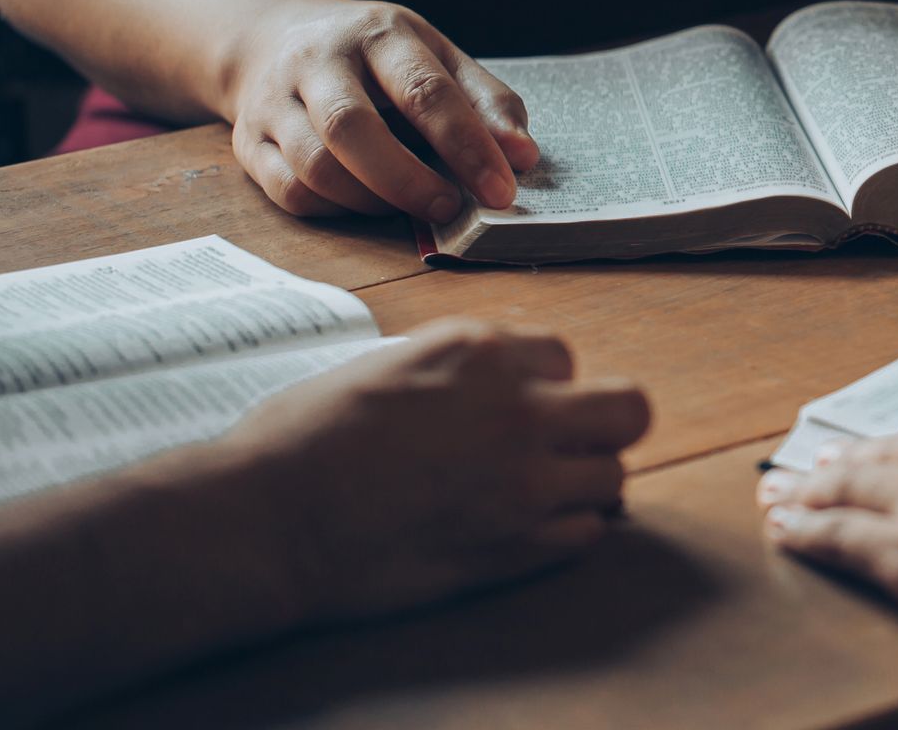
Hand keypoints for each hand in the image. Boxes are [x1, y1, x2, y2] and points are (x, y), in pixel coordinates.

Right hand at [224, 318, 650, 620]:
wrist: (269, 520)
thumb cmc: (302, 439)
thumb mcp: (385, 362)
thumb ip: (454, 365)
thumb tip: (488, 375)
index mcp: (479, 351)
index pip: (563, 356)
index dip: (542, 383)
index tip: (516, 405)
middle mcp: (517, 408)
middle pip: (627, 406)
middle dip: (604, 422)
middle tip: (570, 443)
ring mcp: (524, 479)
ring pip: (613, 474)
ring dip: (583, 482)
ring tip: (540, 493)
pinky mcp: (518, 546)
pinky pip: (588, 532)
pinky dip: (566, 531)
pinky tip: (527, 530)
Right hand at [226, 0, 539, 220]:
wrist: (275, 36)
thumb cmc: (379, 58)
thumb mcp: (437, 57)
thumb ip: (486, 103)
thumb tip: (523, 157)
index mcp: (379, 34)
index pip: (424, 91)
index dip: (467, 146)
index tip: (502, 189)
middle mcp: (318, 61)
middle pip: (352, 128)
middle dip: (408, 180)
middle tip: (450, 208)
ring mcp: (275, 101)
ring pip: (315, 165)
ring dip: (372, 200)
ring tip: (414, 207)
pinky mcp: (249, 141)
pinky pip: (289, 190)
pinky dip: (335, 209)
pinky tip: (367, 204)